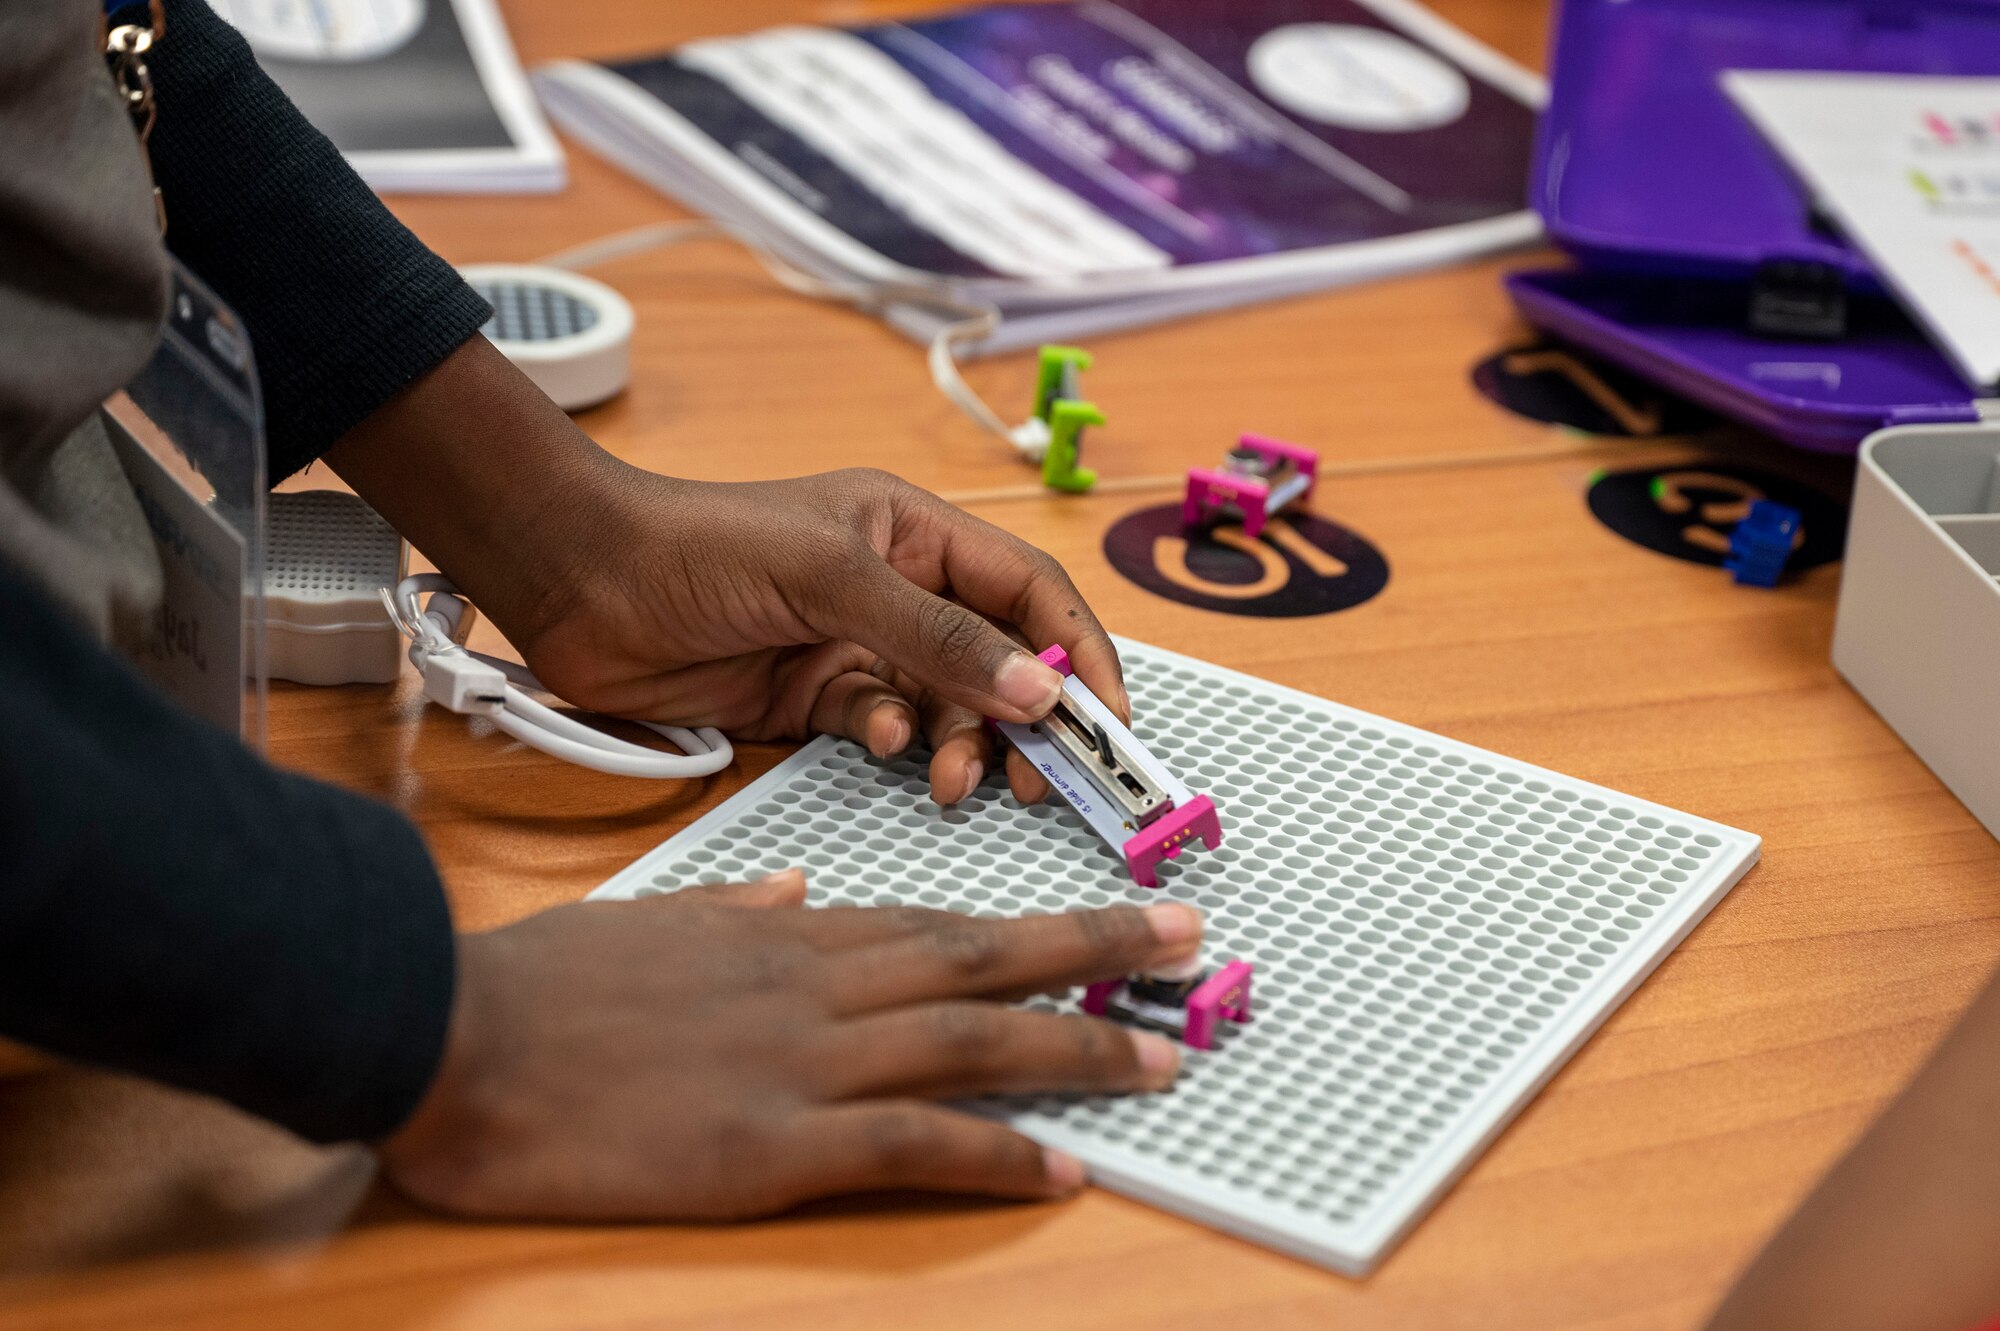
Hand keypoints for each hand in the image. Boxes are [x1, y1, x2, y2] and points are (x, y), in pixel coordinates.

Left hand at [328, 337, 1125, 804]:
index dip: (1078, 654)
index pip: (1030, 592)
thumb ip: (937, 637)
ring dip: (961, 744)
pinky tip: (877, 746)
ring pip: (947, 707)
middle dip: (1024, 719)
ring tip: (952, 780)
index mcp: (916, 533)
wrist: (579, 586)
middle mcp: (898, 587)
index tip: (1109, 723)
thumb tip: (1038, 694)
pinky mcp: (814, 699)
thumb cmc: (699, 546)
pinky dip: (894, 745)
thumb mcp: (831, 578)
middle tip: (1037, 780)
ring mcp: (857, 645)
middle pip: (999, 661)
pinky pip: (885, 729)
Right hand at [380, 872, 1201, 1219]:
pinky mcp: (769, 1141)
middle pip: (979, 961)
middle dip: (1092, 948)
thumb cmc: (537, 985)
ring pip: (969, 1042)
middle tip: (1185, 944)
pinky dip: (995, 1154)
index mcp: (785, 935)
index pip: (934, 922)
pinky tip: (1062, 1166)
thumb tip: (800, 885)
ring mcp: (799, 1061)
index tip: (1100, 918)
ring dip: (1075, 1046)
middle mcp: (814, 984)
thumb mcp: (650, 920)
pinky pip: (910, 1144)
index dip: (1029, 925)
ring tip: (1159, 1056)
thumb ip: (739, 906)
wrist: (447, 1032)